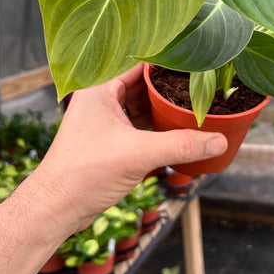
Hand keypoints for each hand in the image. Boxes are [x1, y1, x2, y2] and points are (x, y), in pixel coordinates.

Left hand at [33, 64, 227, 231]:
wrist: (55, 209)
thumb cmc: (83, 173)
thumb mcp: (139, 154)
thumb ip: (181, 145)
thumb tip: (218, 141)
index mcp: (100, 89)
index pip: (140, 66)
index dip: (167, 65)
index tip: (194, 64)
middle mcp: (101, 100)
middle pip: (143, 87)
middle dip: (169, 90)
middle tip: (200, 87)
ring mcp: (104, 121)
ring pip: (141, 108)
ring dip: (163, 111)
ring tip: (193, 107)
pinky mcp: (108, 142)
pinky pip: (138, 127)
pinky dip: (156, 129)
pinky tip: (176, 132)